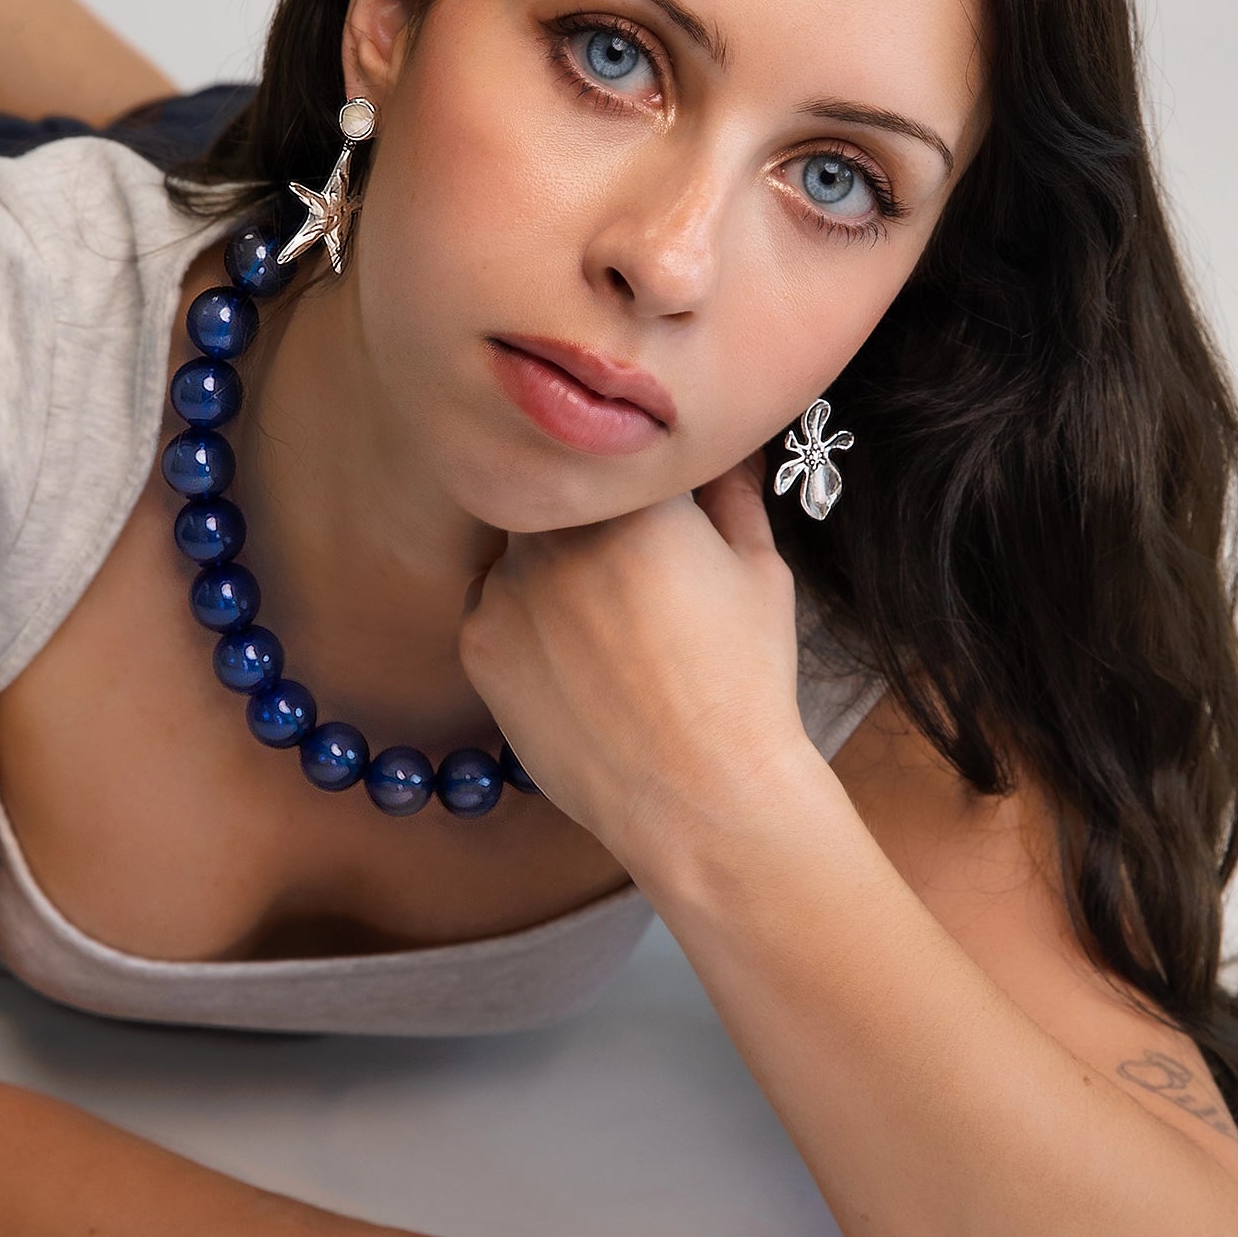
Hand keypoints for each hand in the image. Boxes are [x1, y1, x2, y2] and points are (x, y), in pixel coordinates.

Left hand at [458, 451, 812, 876]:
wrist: (698, 792)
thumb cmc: (743, 680)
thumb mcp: (760, 570)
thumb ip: (735, 490)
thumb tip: (728, 444)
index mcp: (632, 498)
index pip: (619, 458)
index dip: (644, 485)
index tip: (663, 517)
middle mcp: (557, 529)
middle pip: (562, 496)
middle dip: (591, 517)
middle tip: (633, 574)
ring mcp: (508, 584)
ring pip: (522, 547)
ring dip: (553, 564)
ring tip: (606, 628)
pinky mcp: (478, 639)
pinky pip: (493, 603)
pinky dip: (526, 619)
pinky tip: (574, 663)